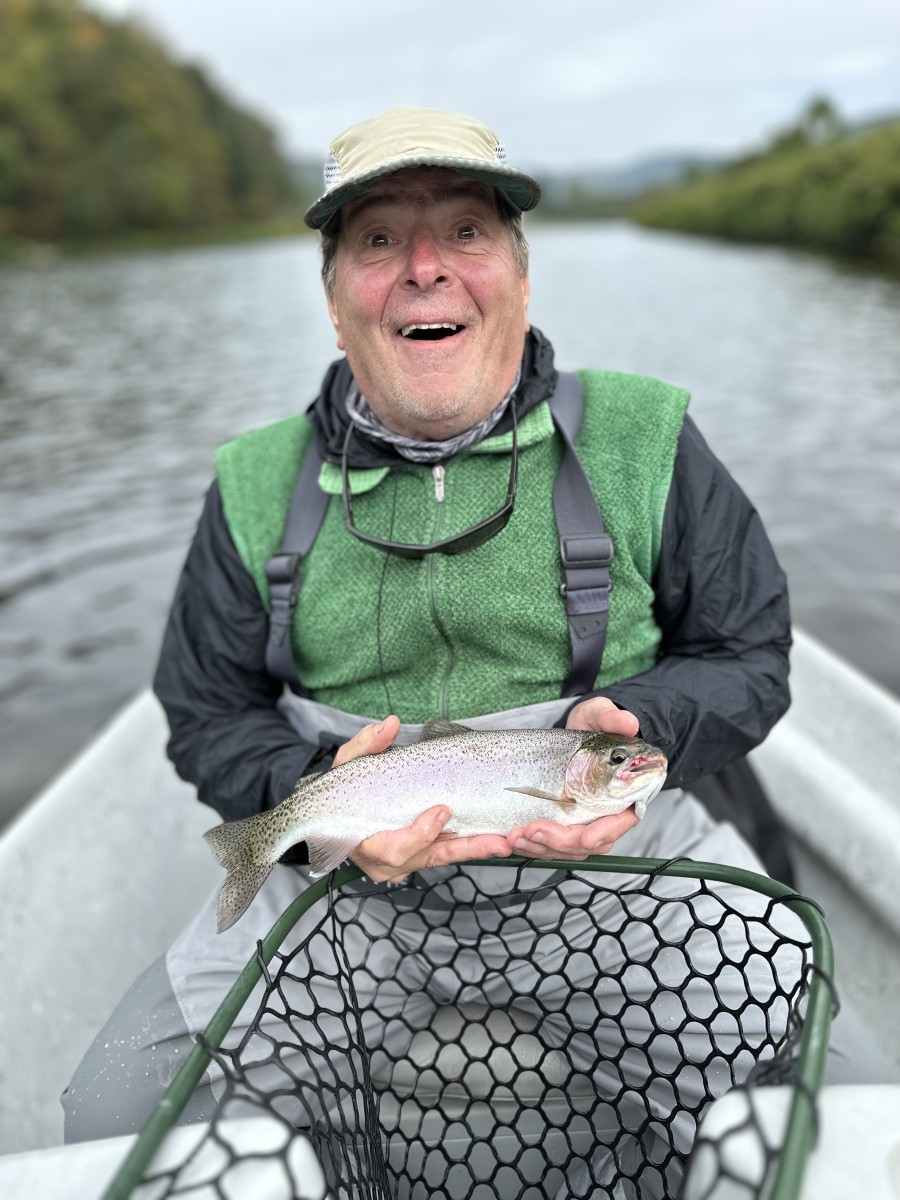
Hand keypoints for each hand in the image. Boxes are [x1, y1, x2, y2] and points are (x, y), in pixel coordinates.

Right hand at [335, 716, 511, 883]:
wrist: (339, 812)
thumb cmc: (343, 790)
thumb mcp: (348, 764)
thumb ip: (366, 745)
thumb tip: (390, 724)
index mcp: (364, 841)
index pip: (394, 849)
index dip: (419, 835)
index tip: (441, 810)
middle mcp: (385, 860)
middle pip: (427, 858)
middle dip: (462, 849)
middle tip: (494, 839)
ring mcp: (405, 861)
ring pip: (443, 857)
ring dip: (474, 849)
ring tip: (503, 841)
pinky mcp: (421, 855)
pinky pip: (447, 853)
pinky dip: (471, 846)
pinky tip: (495, 838)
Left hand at [505, 696, 641, 859]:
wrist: (574, 730)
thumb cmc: (593, 726)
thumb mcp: (600, 715)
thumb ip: (612, 718)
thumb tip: (628, 722)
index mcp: (621, 793)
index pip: (620, 822)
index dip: (606, 832)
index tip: (587, 838)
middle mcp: (601, 812)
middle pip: (588, 841)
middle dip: (560, 842)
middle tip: (534, 831)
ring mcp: (579, 820)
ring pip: (564, 848)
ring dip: (540, 847)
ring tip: (516, 837)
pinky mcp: (558, 822)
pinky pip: (547, 843)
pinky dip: (529, 845)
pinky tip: (510, 840)